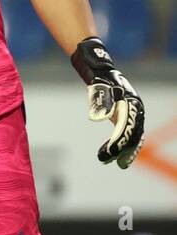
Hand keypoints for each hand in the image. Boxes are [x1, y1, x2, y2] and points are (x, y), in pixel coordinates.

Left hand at [71, 37, 145, 168]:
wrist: (102, 71)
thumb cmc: (100, 79)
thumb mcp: (98, 88)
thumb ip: (100, 103)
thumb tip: (98, 118)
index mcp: (131, 103)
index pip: (126, 128)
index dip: (118, 142)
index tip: (107, 154)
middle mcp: (136, 109)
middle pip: (132, 134)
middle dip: (122, 149)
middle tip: (108, 161)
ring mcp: (133, 113)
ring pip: (133, 136)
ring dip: (125, 150)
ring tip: (115, 163)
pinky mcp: (126, 116)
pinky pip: (129, 133)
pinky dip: (124, 144)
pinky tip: (116, 155)